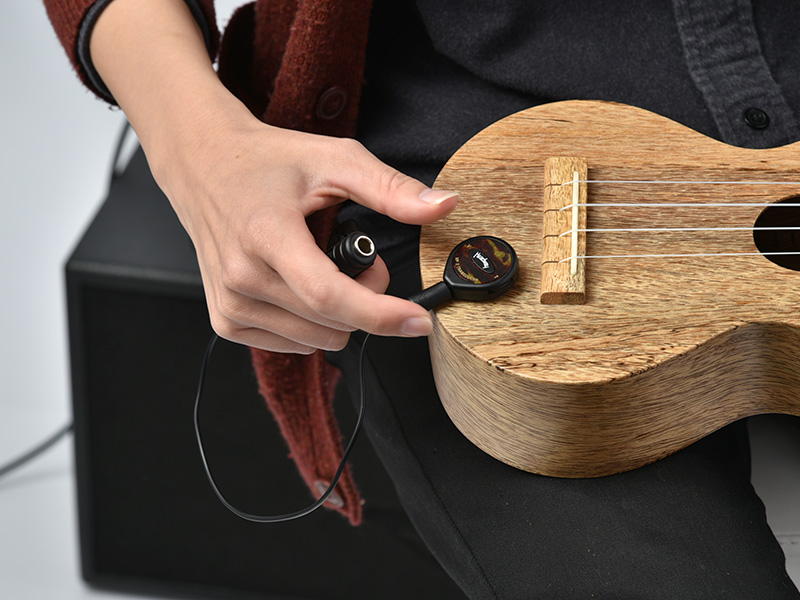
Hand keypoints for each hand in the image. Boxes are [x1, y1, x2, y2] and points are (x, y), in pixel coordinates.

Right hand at [89, 0, 456, 352]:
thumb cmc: (269, 162)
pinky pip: (292, 344)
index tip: (418, 323)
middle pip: (331, 322)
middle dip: (365, 299)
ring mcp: (229, 303)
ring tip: (320, 266)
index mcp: (265, 234)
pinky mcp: (225, 320)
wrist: (205, 165)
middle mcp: (241, 276)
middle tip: (354, 258)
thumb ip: (391, 188)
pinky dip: (311, 323)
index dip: (380, 314)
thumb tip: (445, 206)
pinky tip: (298, 285)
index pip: (328, 296)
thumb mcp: (335, 160)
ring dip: (337, 313)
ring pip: (317, 339)